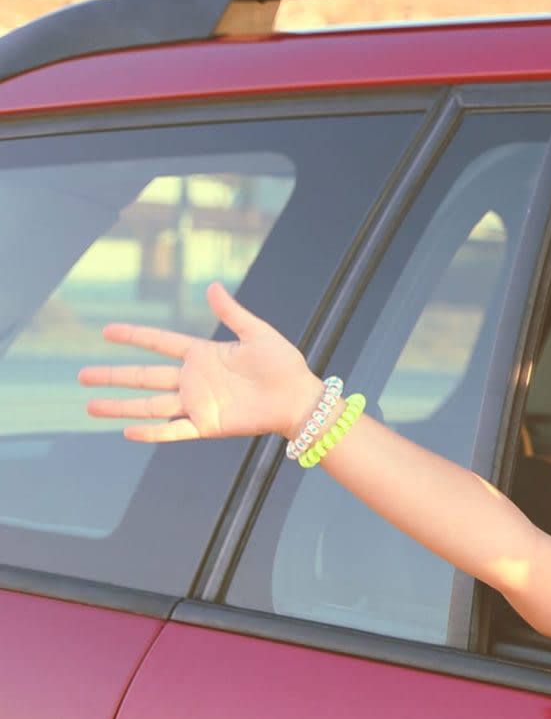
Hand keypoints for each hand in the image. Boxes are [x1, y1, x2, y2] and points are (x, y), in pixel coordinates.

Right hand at [78, 281, 320, 442]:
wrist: (301, 399)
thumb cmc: (285, 366)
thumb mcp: (258, 334)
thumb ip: (232, 313)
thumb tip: (212, 286)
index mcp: (204, 355)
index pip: (159, 343)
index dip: (133, 336)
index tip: (106, 330)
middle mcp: (194, 380)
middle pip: (143, 377)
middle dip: (112, 376)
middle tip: (82, 376)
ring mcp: (198, 403)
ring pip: (149, 405)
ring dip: (120, 407)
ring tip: (90, 406)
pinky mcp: (208, 425)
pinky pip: (173, 430)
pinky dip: (152, 433)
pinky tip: (127, 431)